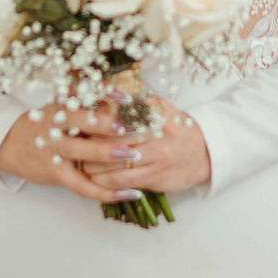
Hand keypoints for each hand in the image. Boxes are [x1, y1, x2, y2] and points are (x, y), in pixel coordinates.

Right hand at [0, 103, 139, 202]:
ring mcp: (56, 153)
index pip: (84, 99)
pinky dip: (106, 192)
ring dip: (109, 154)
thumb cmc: (43, 123)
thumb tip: (119, 92)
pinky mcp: (57, 174)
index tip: (129, 100)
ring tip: (135, 156)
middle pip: (84, 125)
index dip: (106, 99)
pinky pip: (83, 187)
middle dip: (111, 126)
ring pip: (83, 154)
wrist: (10, 145)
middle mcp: (57, 129)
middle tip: (137, 127)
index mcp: (60, 109)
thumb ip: (85, 99)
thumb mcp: (59, 105)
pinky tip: (128, 193)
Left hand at [72, 104, 213, 197]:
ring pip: (114, 164)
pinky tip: (95, 179)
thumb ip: (136, 102)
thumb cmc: (176, 129)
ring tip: (80, 163)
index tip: (77, 122)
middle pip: (112, 141)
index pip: (118, 116)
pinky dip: (105, 181)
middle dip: (88, 145)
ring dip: (93, 166)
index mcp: (154, 114)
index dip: (94, 121)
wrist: (206, 154)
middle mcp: (156, 136)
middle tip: (72, 146)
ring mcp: (156, 158)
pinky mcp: (156, 178)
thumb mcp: (161, 108)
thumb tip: (107, 96)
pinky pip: (123, 182)